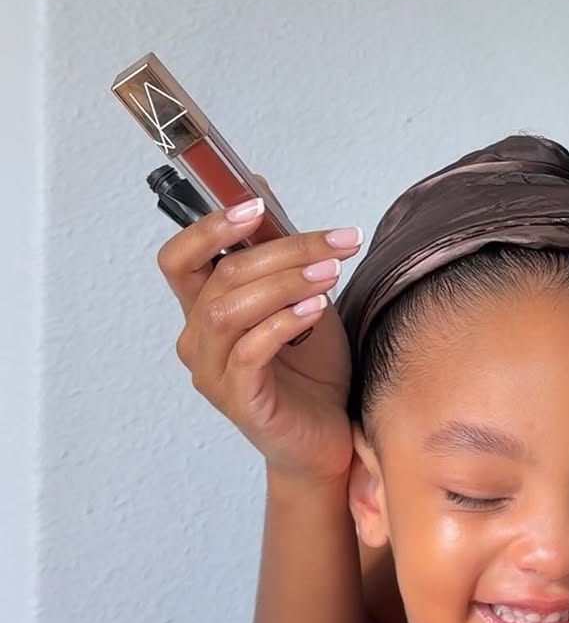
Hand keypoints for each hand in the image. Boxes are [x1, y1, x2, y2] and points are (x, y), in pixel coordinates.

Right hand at [157, 191, 362, 482]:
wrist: (327, 436)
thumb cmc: (310, 369)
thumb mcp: (297, 294)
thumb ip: (274, 249)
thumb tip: (256, 185)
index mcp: (204, 309)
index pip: (178, 259)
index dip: (208, 227)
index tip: (255, 205)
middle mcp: (198, 339)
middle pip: (220, 276)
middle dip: (282, 250)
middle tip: (336, 242)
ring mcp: (213, 372)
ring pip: (229, 309)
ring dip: (284, 282)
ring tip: (330, 273)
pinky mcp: (239, 399)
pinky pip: (249, 351)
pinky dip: (282, 322)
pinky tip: (314, 309)